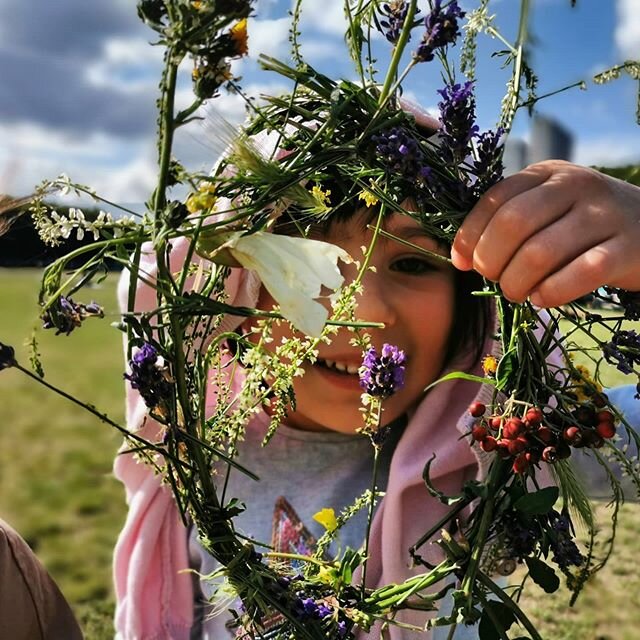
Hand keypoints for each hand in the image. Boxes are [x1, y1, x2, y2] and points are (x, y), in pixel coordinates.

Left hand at [451, 160, 639, 306]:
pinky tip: (542, 299)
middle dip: (491, 260)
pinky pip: (580, 274)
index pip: (495, 199)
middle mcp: (576, 185)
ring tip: (517, 292)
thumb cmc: (584, 226)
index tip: (462, 263)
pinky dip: (552, 292)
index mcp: (548, 173)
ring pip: (541, 253)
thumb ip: (510, 221)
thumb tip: (461, 257)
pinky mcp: (628, 248)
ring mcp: (605, 215)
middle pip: (513, 224)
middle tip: (494, 279)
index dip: (469, 234)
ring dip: (517, 282)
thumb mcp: (549, 208)